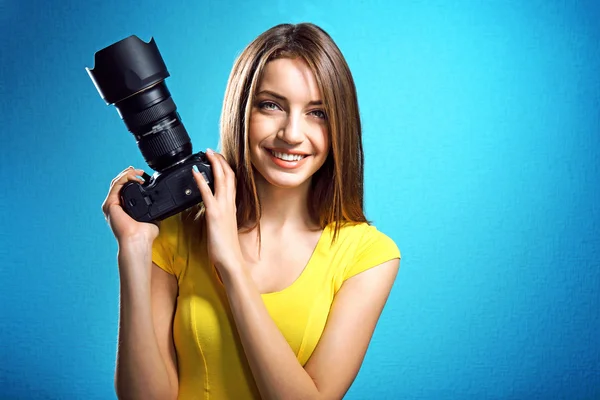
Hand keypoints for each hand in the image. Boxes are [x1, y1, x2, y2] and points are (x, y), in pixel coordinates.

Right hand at [101, 166, 159, 244]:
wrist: (138, 240)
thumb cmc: (144, 234)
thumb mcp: (152, 217)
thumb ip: (153, 209)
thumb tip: (162, 203)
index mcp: (123, 208)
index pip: (124, 189)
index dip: (132, 179)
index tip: (142, 175)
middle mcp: (115, 206)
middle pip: (119, 184)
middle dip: (128, 174)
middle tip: (138, 170)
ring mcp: (111, 205)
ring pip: (116, 183)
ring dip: (126, 174)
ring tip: (136, 171)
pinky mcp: (110, 205)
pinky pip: (115, 186)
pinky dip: (123, 178)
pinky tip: (132, 176)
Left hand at [192, 149, 243, 275]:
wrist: (230, 260)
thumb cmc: (226, 246)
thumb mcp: (224, 225)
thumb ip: (221, 214)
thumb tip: (214, 209)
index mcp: (232, 206)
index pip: (232, 181)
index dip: (226, 167)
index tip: (218, 158)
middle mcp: (230, 204)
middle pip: (229, 175)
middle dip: (221, 160)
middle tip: (211, 150)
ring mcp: (223, 208)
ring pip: (222, 180)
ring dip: (215, 164)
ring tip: (207, 153)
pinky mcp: (214, 214)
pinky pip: (207, 194)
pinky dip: (202, 181)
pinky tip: (195, 172)